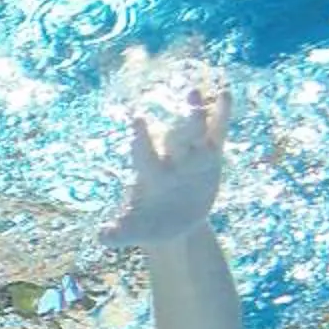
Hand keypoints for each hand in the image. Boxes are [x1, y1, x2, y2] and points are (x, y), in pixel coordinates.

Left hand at [101, 45, 230, 247]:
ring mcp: (190, 157)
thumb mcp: (134, 231)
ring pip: (195, 132)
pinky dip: (221, 117)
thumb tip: (102, 237)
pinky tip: (226, 94)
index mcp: (150, 175)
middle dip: (183, 122)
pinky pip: (216, 134)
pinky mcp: (210, 157)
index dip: (142, 137)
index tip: (138, 118)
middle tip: (189, 97)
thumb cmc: (149, 225)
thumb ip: (118, 233)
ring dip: (197, 112)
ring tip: (196, 91)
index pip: (145, 153)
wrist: (172, 223)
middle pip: (176, 138)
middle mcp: (170, 161)